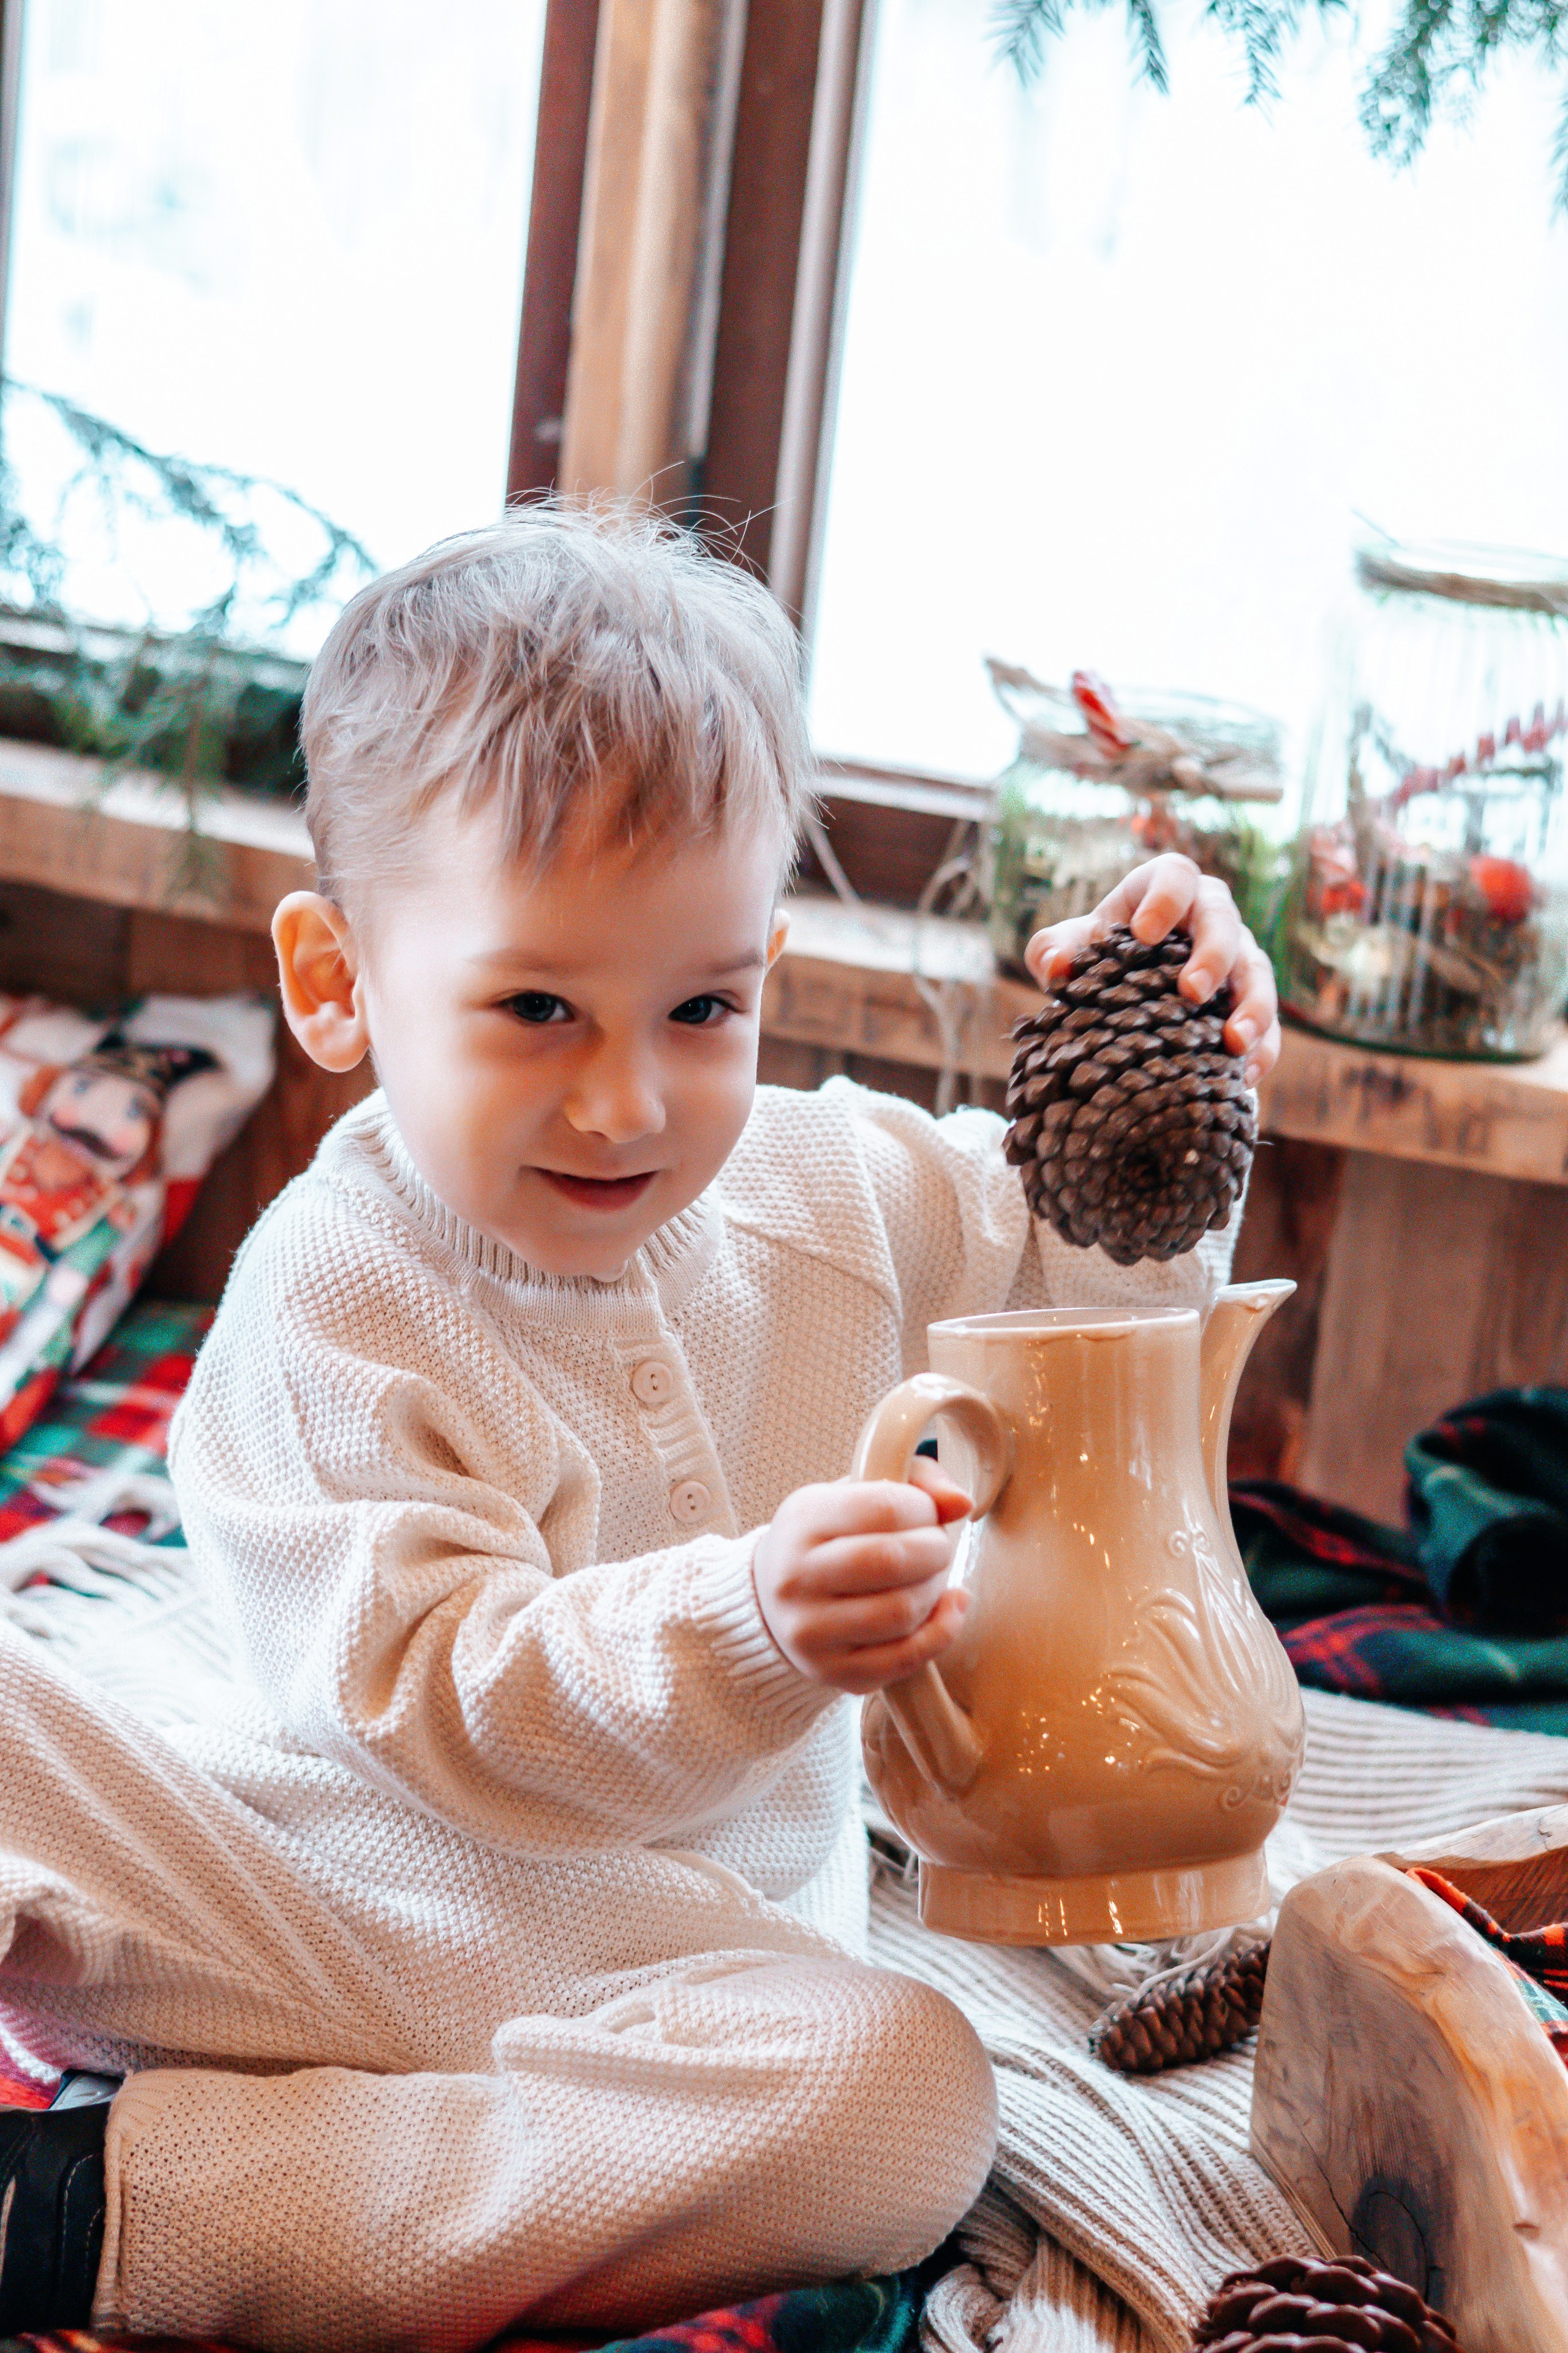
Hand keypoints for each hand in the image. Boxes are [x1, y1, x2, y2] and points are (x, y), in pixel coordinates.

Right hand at [753, 1461, 972, 1693]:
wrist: (772, 1598)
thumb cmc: (832, 1537)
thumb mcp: (859, 1491)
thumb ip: (918, 1481)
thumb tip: (961, 1503)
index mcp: (802, 1520)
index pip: (886, 1507)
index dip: (925, 1510)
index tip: (927, 1515)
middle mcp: (797, 1577)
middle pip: (893, 1561)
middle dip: (936, 1551)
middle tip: (937, 1547)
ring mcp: (811, 1631)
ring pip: (903, 1612)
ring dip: (937, 1591)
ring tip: (933, 1577)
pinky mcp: (832, 1671)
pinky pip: (906, 1658)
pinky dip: (943, 1631)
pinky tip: (950, 1607)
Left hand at [1022, 853, 1279, 1085]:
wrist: (1120, 990)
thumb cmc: (1096, 955)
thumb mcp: (1067, 948)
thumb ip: (1051, 949)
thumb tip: (1055, 967)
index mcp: (1165, 888)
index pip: (1175, 876)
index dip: (1165, 899)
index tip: (1144, 933)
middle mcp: (1210, 914)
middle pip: (1224, 921)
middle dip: (1212, 955)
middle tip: (1191, 993)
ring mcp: (1237, 956)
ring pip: (1257, 971)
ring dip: (1252, 1006)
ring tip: (1234, 1042)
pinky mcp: (1250, 1000)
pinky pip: (1270, 1022)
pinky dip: (1262, 1048)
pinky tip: (1244, 1076)